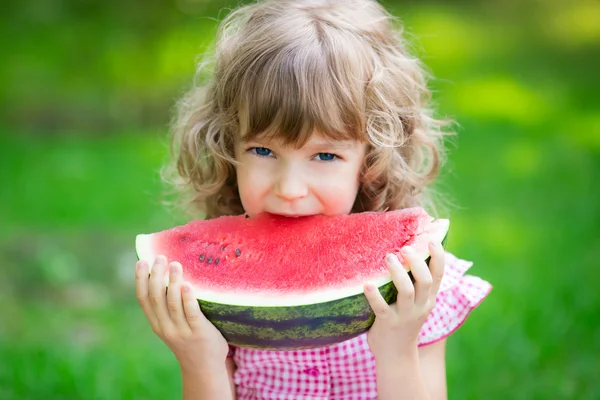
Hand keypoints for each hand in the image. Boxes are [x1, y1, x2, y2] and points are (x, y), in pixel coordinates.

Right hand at [135, 255, 228, 369]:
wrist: (203, 368)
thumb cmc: (190, 341)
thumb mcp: (172, 326)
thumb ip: (168, 308)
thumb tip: (168, 277)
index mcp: (157, 324)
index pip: (143, 299)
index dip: (140, 280)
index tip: (142, 261)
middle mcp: (166, 327)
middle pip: (156, 298)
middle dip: (156, 275)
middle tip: (160, 257)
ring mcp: (182, 331)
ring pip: (173, 303)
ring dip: (173, 282)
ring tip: (175, 264)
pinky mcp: (198, 333)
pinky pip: (191, 313)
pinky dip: (187, 298)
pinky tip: (187, 285)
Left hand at [364, 241, 444, 359]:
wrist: (395, 354)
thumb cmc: (403, 320)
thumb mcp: (416, 303)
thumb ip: (416, 283)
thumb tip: (410, 252)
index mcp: (428, 298)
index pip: (439, 275)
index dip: (438, 256)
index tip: (430, 239)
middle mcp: (420, 306)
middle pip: (426, 280)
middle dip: (417, 261)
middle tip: (404, 248)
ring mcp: (405, 316)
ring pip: (406, 291)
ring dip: (398, 272)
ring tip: (388, 257)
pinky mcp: (388, 323)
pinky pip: (382, 307)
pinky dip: (374, 295)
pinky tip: (367, 284)